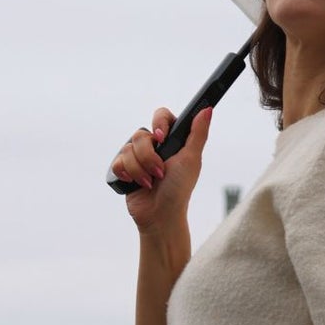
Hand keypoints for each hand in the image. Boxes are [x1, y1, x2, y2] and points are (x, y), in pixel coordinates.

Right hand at [110, 105, 211, 230]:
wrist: (160, 215)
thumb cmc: (179, 189)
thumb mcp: (191, 159)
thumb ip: (198, 133)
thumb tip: (208, 109)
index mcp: (171, 140)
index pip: (161, 116)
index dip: (159, 123)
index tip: (162, 138)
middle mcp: (154, 146)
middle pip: (140, 134)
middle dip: (149, 157)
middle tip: (160, 171)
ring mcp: (138, 157)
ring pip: (127, 149)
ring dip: (140, 170)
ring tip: (150, 182)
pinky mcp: (125, 170)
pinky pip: (117, 162)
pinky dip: (127, 175)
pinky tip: (136, 184)